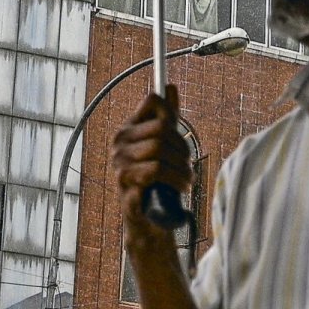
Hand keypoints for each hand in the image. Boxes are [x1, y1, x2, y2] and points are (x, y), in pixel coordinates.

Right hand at [111, 87, 192, 242]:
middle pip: (162, 128)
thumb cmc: (157, 183)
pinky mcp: (124, 185)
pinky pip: (154, 172)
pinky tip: (179, 189)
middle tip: (189, 166)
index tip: (180, 138)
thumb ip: (166, 118)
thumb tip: (170, 86)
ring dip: (182, 168)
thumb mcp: (165, 147)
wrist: (149, 222)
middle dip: (183, 148)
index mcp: (128, 130)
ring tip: (188, 181)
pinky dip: (173, 181)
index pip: (152, 101)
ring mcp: (119, 165)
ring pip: (160, 151)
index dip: (173, 113)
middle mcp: (119, 144)